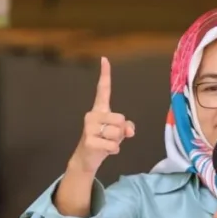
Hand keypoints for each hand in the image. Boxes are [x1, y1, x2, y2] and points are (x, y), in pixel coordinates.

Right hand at [69, 56, 135, 174]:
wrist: (87, 158)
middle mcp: (92, 115)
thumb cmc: (104, 141)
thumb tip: (129, 130)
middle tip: (110, 137)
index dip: (105, 74)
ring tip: (106, 143)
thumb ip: (127, 127)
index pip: (103, 89)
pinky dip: (113, 150)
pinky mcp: (89, 141)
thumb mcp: (118, 132)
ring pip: (117, 134)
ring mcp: (89, 127)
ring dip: (116, 142)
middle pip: (120, 119)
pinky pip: (113, 145)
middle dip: (120, 132)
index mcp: (100, 109)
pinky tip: (105, 151)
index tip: (104, 59)